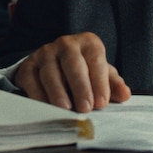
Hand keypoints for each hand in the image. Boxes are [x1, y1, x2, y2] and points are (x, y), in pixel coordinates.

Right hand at [14, 32, 130, 112]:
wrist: (56, 64)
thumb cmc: (84, 71)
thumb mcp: (101, 74)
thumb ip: (113, 85)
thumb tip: (125, 94)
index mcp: (88, 43)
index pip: (95, 59)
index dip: (99, 81)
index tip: (102, 102)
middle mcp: (65, 44)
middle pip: (72, 63)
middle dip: (80, 87)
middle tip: (85, 108)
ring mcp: (45, 53)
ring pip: (50, 72)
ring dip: (58, 92)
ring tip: (65, 109)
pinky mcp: (28, 65)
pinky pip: (31, 79)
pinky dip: (38, 94)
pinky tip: (46, 107)